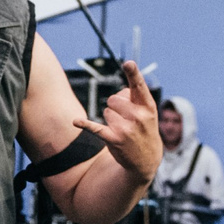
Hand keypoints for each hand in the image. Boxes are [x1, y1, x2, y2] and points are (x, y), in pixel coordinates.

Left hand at [84, 61, 160, 181]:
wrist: (147, 160)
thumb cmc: (145, 129)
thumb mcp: (148, 113)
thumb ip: (135, 97)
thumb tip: (119, 93)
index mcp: (148, 106)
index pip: (139, 86)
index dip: (133, 73)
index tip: (128, 63)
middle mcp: (138, 116)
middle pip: (114, 98)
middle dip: (116, 106)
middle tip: (127, 119)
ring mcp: (126, 128)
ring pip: (106, 111)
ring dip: (111, 119)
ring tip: (123, 129)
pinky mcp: (114, 139)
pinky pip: (95, 127)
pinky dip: (85, 124)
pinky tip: (75, 121)